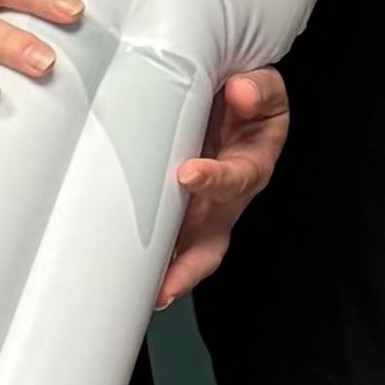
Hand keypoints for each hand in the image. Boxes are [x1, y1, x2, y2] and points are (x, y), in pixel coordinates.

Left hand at [154, 65, 289, 310]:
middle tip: (166, 287)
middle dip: (189, 269)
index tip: (190, 175)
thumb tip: (241, 93)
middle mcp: (225, 200)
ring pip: (185, 254)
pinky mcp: (175, 210)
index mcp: (251, 165)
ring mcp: (199, 211)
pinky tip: (119, 276)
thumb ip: (258, 90)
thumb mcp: (264, 88)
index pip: (237, 179)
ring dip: (165, 276)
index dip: (216, 180)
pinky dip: (145, 263)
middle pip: (212, 245)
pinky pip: (161, 241)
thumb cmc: (249, 99)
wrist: (235, 100)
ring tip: (140, 295)